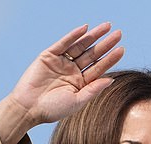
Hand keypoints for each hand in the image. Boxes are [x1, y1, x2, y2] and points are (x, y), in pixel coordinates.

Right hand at [0, 23, 123, 143]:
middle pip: (92, 55)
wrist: (28, 108)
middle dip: (105, 44)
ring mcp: (61, 62)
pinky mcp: (48, 56)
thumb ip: (93, 90)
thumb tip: (111, 80)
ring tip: (107, 27)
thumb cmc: (52, 109)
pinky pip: (63, 43)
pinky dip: (73, 36)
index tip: (122, 49)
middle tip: (119, 34)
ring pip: (80, 46)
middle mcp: (72, 71)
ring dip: (93, 36)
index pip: (98, 68)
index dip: (110, 59)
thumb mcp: (77, 101)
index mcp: (80, 83)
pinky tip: (85, 29)